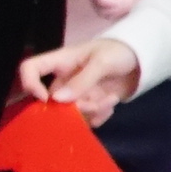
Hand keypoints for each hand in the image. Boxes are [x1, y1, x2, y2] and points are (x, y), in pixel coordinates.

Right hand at [18, 36, 145, 121]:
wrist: (140, 60)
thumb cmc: (117, 52)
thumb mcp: (102, 62)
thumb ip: (81, 81)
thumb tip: (57, 100)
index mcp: (60, 62)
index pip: (30, 69)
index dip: (29, 84)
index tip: (46, 99)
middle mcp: (62, 80)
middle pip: (53, 102)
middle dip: (76, 107)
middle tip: (97, 103)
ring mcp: (75, 95)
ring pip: (71, 114)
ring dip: (93, 111)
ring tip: (111, 99)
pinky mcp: (88, 105)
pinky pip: (86, 120)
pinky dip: (100, 116)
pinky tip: (112, 104)